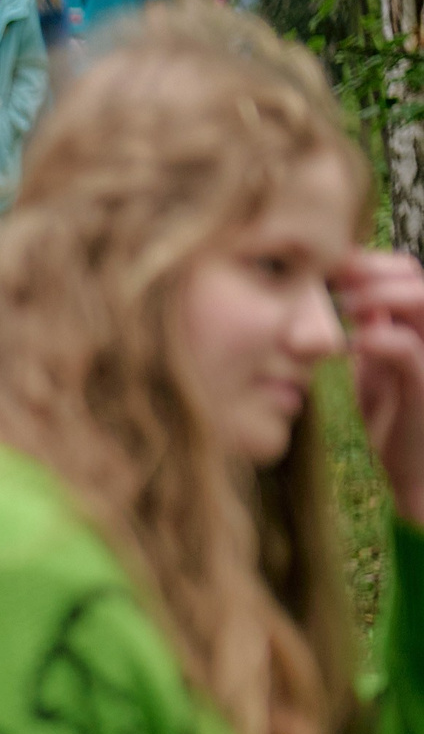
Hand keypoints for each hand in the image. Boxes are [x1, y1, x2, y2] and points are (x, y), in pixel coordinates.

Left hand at [342, 251, 423, 522]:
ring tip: (338, 308)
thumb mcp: (375, 366)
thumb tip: (339, 298)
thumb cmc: (397, 416)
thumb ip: (366, 331)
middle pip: (412, 274)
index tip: (321, 267)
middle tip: (323, 282)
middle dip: (365, 269)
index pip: (401, 271)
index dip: (363, 263)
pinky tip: (348, 344)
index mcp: (418, 325)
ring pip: (421, 299)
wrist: (419, 470)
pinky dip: (375, 339)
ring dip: (373, 295)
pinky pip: (408, 349)